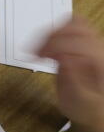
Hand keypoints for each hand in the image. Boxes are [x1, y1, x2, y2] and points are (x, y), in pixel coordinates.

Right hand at [38, 17, 103, 131]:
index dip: (54, 46)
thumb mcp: (76, 102)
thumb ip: (71, 82)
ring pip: (74, 23)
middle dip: (51, 37)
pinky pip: (73, 26)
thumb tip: (64, 60)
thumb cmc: (85, 107)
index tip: (36, 57)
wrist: (94, 108)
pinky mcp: (87, 42)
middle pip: (77, 27)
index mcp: (100, 63)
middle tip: (34, 53)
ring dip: (52, 33)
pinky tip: (47, 45)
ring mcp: (95, 44)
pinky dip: (56, 31)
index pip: (78, 42)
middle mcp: (100, 49)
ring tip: (39, 48)